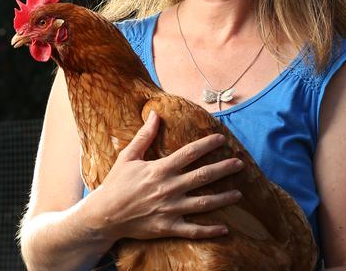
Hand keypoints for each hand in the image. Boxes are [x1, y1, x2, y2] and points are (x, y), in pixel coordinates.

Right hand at [90, 111, 243, 240]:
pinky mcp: (168, 227)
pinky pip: (193, 230)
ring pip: (203, 203)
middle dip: (224, 169)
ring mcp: (170, 209)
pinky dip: (210, 230)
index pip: (190, 153)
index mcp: (160, 169)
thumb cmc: (116, 184)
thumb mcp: (128, 156)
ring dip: (223, 198)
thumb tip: (155, 114)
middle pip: (203, 176)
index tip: (222, 139)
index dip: (208, 144)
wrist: (104, 215)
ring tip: (239, 194)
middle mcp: (169, 188)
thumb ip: (145, 136)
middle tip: (240, 164)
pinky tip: (225, 229)